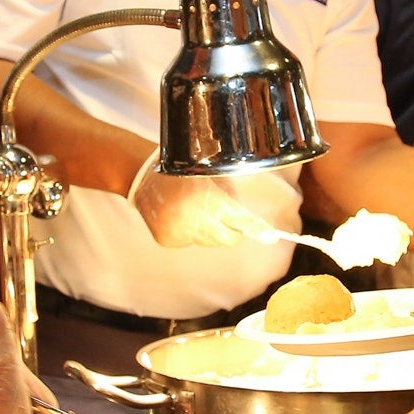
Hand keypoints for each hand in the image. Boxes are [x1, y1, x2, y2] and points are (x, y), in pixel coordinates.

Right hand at [127, 151, 301, 247]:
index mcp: (206, 197)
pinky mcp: (167, 240)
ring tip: (195, 210)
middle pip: (227, 238)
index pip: (239, 219)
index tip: (271, 237)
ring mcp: (178, 231)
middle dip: (231, 230)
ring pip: (210, 242)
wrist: (143, 176)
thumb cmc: (183, 171)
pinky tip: (180, 216)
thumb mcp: (212, 176)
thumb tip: (254, 225)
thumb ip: (232, 200)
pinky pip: (191, 242)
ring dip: (210, 230)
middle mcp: (192, 217)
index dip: (256, 229)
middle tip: (225, 216)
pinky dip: (191, 233)